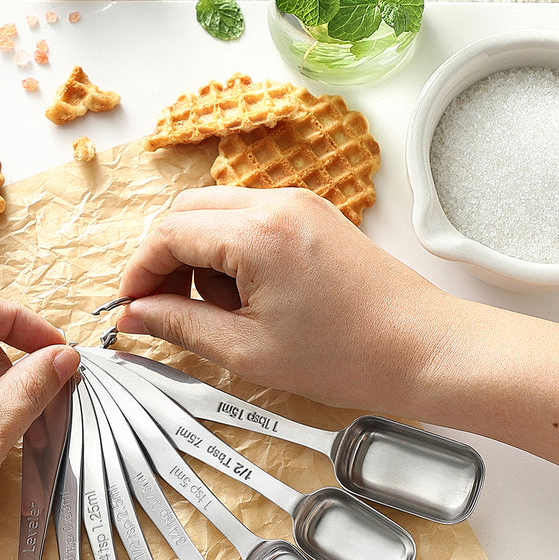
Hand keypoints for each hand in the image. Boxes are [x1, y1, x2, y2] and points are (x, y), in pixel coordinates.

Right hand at [115, 186, 456, 413]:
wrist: (426, 349)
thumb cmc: (348, 356)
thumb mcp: (247, 351)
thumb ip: (179, 326)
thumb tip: (134, 315)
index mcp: (257, 234)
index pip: (168, 232)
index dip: (139, 271)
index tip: (132, 307)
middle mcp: (276, 203)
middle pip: (187, 211)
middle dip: (165, 258)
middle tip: (165, 307)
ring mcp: (298, 203)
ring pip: (215, 212)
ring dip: (199, 254)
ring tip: (221, 310)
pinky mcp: (312, 214)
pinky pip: (248, 219)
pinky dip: (230, 251)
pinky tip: (248, 296)